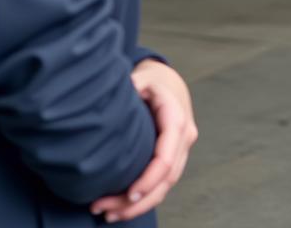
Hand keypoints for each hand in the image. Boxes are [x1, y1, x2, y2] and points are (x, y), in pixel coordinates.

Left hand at [90, 60, 198, 222]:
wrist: (171, 84)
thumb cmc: (153, 81)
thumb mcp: (144, 78)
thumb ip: (134, 84)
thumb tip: (120, 94)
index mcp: (176, 120)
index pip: (166, 158)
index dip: (149, 180)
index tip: (128, 194)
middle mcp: (184, 138)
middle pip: (165, 180)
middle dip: (138, 201)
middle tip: (106, 211)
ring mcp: (182, 151)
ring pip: (165, 187)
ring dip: (138, 206)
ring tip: (107, 213)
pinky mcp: (174, 160)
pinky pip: (162, 185)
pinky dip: (143, 200)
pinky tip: (119, 208)